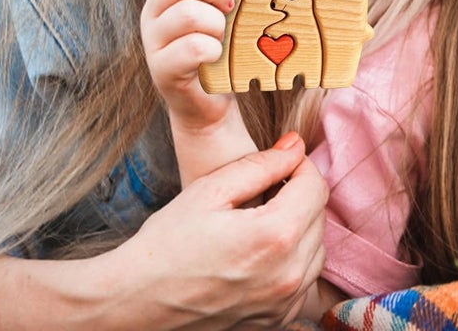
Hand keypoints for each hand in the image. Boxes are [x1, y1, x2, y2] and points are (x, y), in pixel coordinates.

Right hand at [102, 135, 328, 329]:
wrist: (137, 301)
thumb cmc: (168, 242)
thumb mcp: (211, 189)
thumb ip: (261, 165)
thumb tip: (296, 145)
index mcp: (274, 235)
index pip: (315, 185)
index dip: (299, 165)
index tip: (279, 161)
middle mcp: (288, 273)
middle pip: (319, 216)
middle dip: (299, 194)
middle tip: (265, 188)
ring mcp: (284, 302)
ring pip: (317, 248)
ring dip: (300, 226)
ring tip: (262, 218)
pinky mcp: (277, 320)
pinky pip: (305, 279)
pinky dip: (294, 259)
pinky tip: (262, 250)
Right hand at [141, 0, 236, 131]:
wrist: (205, 105)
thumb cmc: (217, 52)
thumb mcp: (217, 15)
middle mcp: (151, 15)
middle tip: (231, 6)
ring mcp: (153, 44)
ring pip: (188, 13)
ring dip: (217, 23)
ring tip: (223, 36)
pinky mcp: (163, 71)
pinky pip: (193, 47)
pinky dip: (214, 49)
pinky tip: (218, 56)